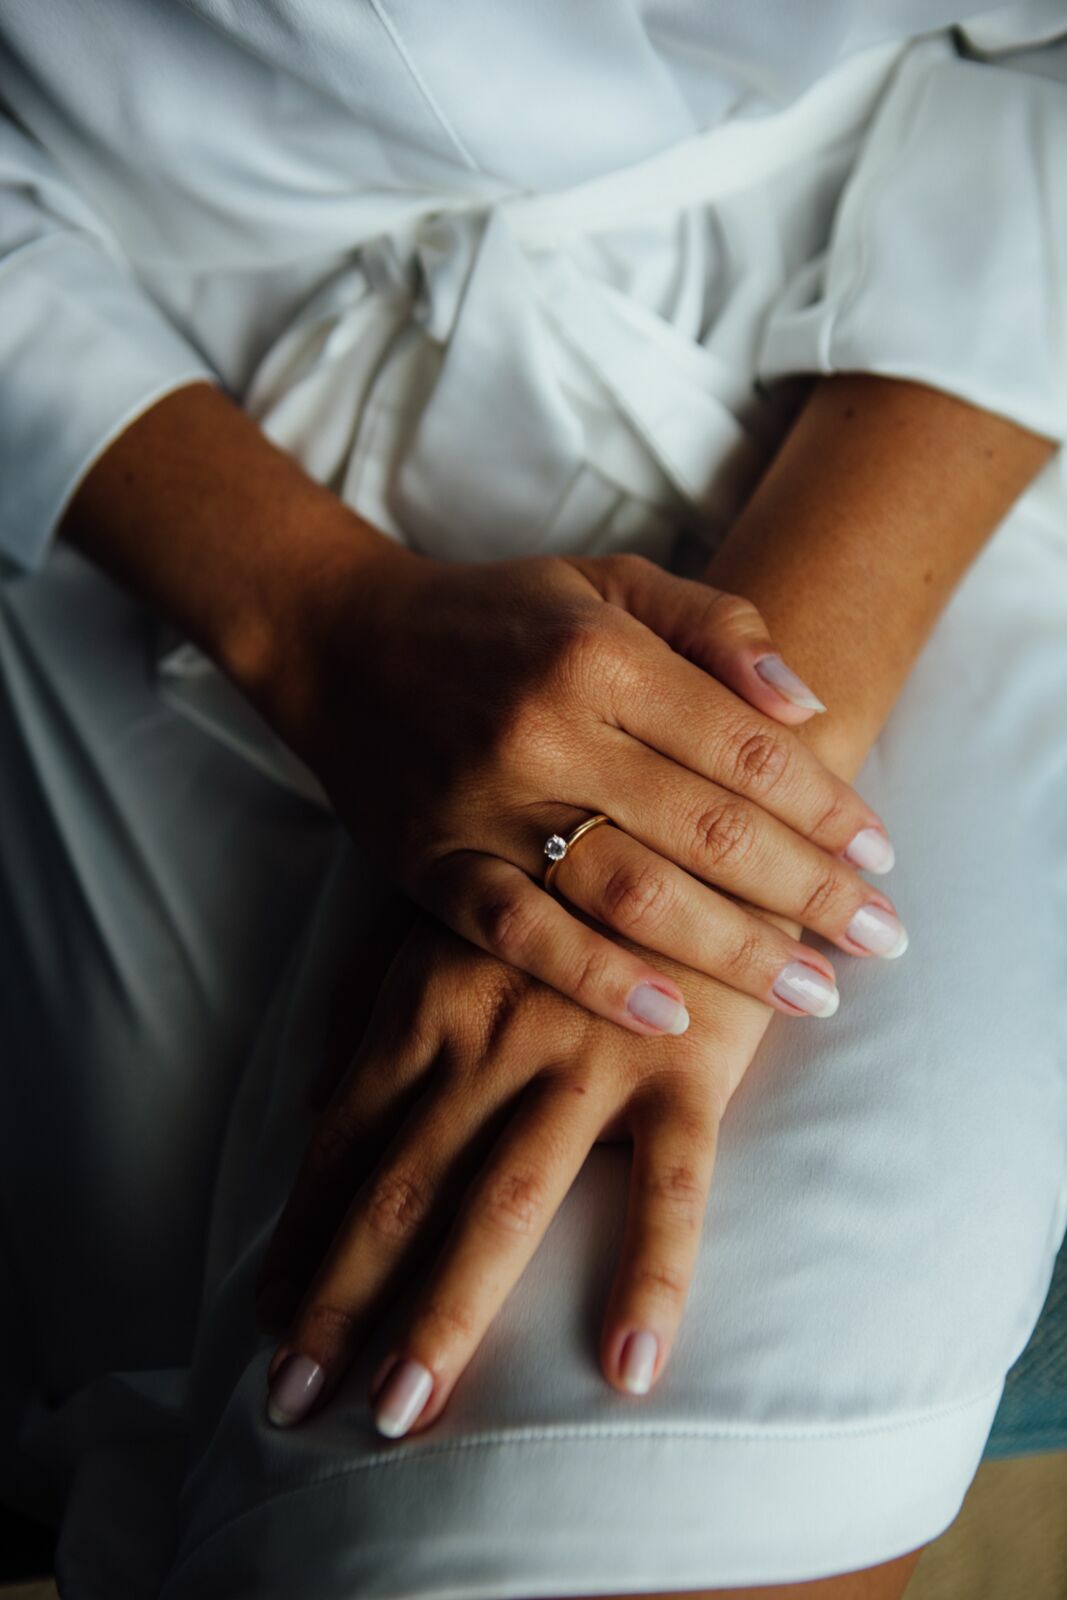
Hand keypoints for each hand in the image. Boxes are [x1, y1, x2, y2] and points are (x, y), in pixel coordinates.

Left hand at [257, 912, 782, 1435]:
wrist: (704, 810)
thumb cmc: (571, 868)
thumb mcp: (456, 914)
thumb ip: (378, 1002)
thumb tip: (317, 1104)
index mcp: (432, 997)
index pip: (348, 1137)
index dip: (304, 1231)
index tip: (266, 1319)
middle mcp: (495, 1035)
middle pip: (404, 1185)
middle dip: (340, 1295)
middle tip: (292, 1400)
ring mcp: (590, 1055)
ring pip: (507, 1201)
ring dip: (447, 1309)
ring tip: (400, 1409)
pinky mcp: (688, 1070)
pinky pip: (671, 1187)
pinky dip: (651, 1276)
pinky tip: (628, 1367)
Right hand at [268, 545, 901, 1033]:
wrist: (344, 642)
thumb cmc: (497, 616)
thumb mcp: (610, 582)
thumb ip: (717, 626)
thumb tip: (810, 703)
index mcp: (602, 654)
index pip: (746, 746)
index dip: (828, 808)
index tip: (881, 860)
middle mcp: (550, 729)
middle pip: (711, 830)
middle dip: (811, 893)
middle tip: (879, 941)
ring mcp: (486, 804)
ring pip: (633, 892)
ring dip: (735, 951)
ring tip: (812, 993)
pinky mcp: (433, 865)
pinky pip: (522, 935)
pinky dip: (597, 980)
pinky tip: (671, 1018)